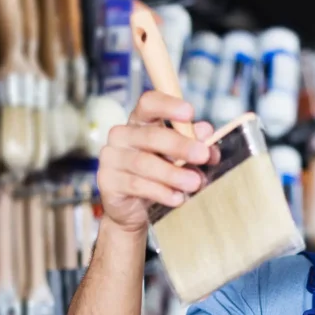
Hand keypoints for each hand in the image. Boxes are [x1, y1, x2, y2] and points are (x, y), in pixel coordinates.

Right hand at [97, 91, 213, 233]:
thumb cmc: (160, 177)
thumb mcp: (182, 158)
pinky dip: (161, 192)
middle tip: (203, 155)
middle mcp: (122, 135)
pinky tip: (177, 198)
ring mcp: (111, 158)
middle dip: (180, 145)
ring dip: (173, 174)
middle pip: (151, 135)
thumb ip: (194, 143)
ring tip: (194, 183)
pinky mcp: (107, 182)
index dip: (168, 105)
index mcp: (140, 122)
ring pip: (144, 163)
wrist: (136, 211)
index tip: (189, 112)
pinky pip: (136, 185)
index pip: (148, 104)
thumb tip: (206, 131)